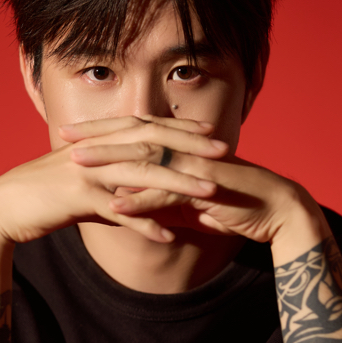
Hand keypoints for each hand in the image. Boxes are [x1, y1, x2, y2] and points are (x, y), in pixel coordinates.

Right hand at [0, 116, 227, 246]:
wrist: (3, 205)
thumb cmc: (44, 191)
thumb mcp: (81, 178)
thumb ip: (111, 184)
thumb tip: (137, 199)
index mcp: (98, 140)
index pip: (146, 126)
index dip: (178, 127)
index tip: (208, 132)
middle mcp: (97, 149)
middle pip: (151, 142)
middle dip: (190, 146)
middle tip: (224, 150)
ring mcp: (88, 171)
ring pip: (142, 173)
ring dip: (179, 183)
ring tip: (211, 192)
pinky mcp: (78, 197)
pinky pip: (118, 212)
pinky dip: (144, 225)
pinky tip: (170, 236)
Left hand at [68, 117, 330, 262]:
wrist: (277, 211)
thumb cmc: (233, 203)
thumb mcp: (190, 202)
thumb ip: (161, 200)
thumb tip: (133, 205)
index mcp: (182, 147)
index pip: (137, 132)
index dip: (105, 131)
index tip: (75, 131)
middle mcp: (187, 149)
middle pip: (136, 137)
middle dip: (98, 136)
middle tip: (64, 135)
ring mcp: (196, 165)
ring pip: (147, 159)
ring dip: (110, 162)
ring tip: (77, 165)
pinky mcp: (207, 187)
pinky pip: (168, 193)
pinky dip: (140, 199)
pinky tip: (114, 203)